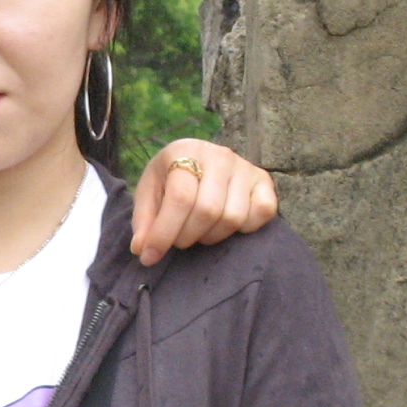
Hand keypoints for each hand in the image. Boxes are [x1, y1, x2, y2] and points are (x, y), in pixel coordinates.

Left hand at [130, 140, 278, 266]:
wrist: (197, 159)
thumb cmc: (170, 178)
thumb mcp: (149, 192)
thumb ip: (144, 220)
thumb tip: (142, 250)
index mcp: (185, 151)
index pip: (180, 197)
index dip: (164, 232)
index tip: (150, 255)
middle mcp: (220, 156)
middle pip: (207, 210)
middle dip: (186, 236)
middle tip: (178, 240)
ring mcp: (245, 167)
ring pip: (233, 217)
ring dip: (211, 236)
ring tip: (198, 232)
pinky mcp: (264, 181)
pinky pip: (262, 212)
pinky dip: (245, 227)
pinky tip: (225, 225)